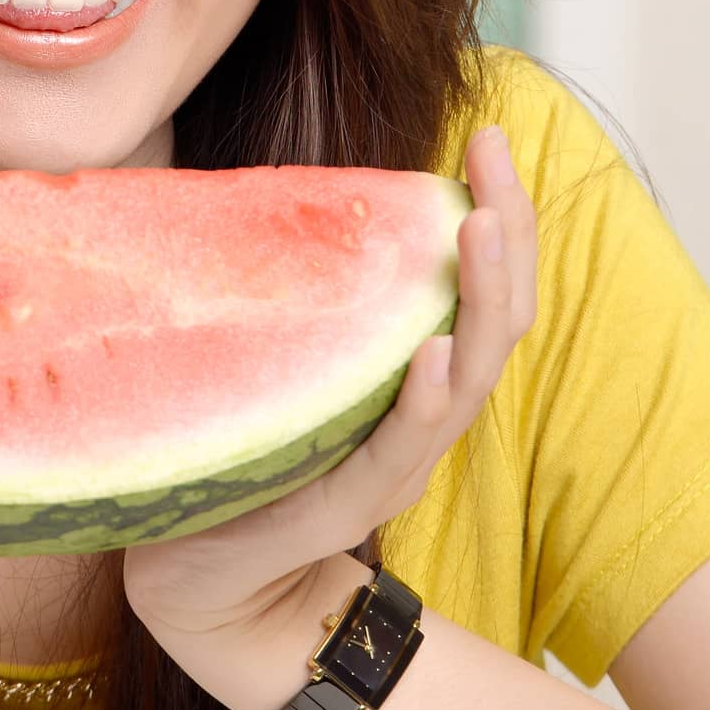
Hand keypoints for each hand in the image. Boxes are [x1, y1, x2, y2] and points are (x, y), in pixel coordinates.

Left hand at [122, 125, 535, 641]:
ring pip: (464, 376)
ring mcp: (391, 461)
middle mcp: (420, 416)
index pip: (479, 288)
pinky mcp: (345, 502)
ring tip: (479, 229)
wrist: (203, 572)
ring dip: (476, 298)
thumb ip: (306, 291)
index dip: (498, 213)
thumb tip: (286, 186)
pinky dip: (422, 401)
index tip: (490, 137)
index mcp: (413, 375)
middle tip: (497, 155)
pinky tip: (429, 353)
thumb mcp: (287, 355)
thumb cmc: (245, 446)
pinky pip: (397, 448)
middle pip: (493, 319)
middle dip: (507, 232)